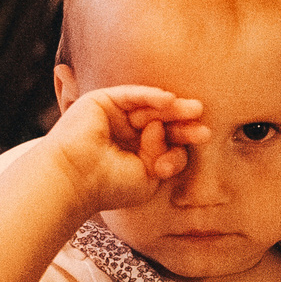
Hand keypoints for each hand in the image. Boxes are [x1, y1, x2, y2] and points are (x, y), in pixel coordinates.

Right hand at [49, 85, 207, 212]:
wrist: (76, 180)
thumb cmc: (109, 186)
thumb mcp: (149, 176)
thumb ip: (164, 155)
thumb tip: (161, 128)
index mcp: (134, 153)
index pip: (165, 142)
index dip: (183, 142)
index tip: (202, 139)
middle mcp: (124, 133)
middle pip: (160, 122)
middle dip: (183, 122)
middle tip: (204, 122)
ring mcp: (113, 116)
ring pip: (148, 108)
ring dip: (172, 108)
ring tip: (194, 110)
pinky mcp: (101, 101)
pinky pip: (131, 95)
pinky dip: (150, 96)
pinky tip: (169, 100)